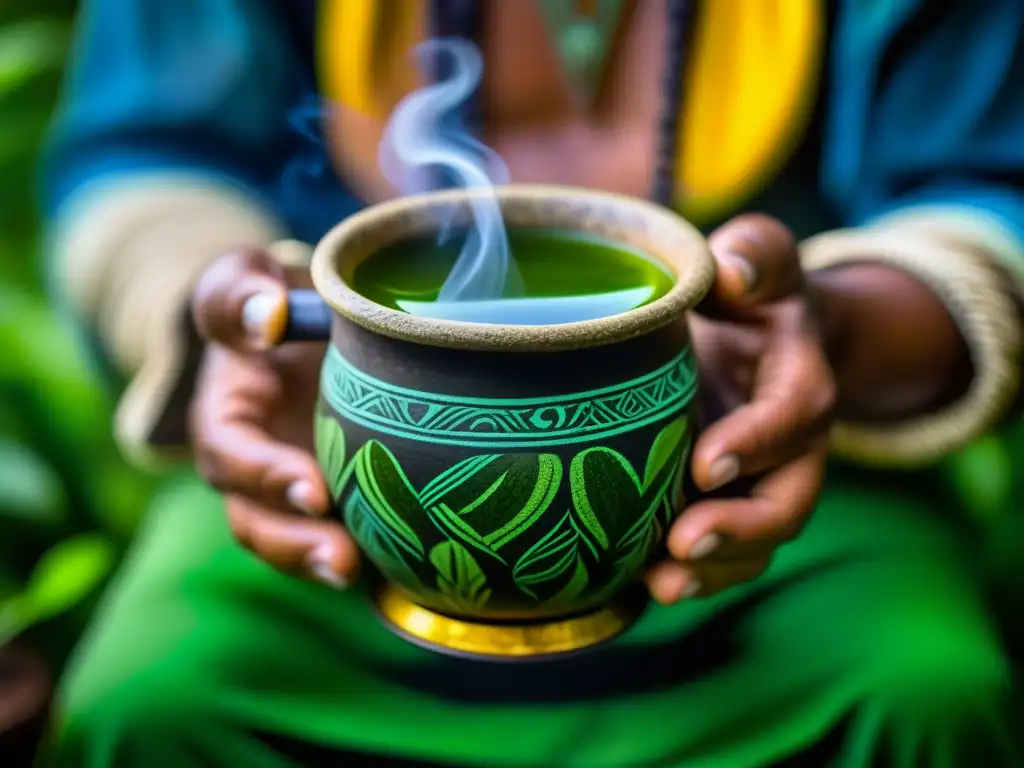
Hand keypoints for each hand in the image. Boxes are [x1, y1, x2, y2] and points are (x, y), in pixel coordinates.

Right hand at [190, 250, 359, 586]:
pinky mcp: (331, 501)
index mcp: (225, 417)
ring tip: (369, 576)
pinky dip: (369, 561)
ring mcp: (290, 492)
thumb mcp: (247, 279)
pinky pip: (342, 539)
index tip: (314, 490)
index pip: (231, 456)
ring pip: (295, 543)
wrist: (304, 327)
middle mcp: (251, 467)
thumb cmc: (274, 299)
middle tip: (345, 560)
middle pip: (257, 522)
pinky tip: (407, 572)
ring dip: (326, 563)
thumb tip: (264, 316)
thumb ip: (240, 293)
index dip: (266, 478)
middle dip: (296, 546)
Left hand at [645, 214, 835, 603]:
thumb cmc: (751, 297)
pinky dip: (691, 575)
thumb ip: (755, 254)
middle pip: (786, 503)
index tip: (706, 463)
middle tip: (685, 544)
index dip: (756, 443)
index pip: (792, 418)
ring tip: (661, 585)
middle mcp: (791, 448)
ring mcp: (761, 485)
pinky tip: (641, 584)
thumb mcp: (759, 260)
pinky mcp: (729, 506)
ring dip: (714, 570)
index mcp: (801, 383)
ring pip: (756, 544)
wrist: (759, 341)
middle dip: (740, 530)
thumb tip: (730, 270)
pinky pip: (725, 554)